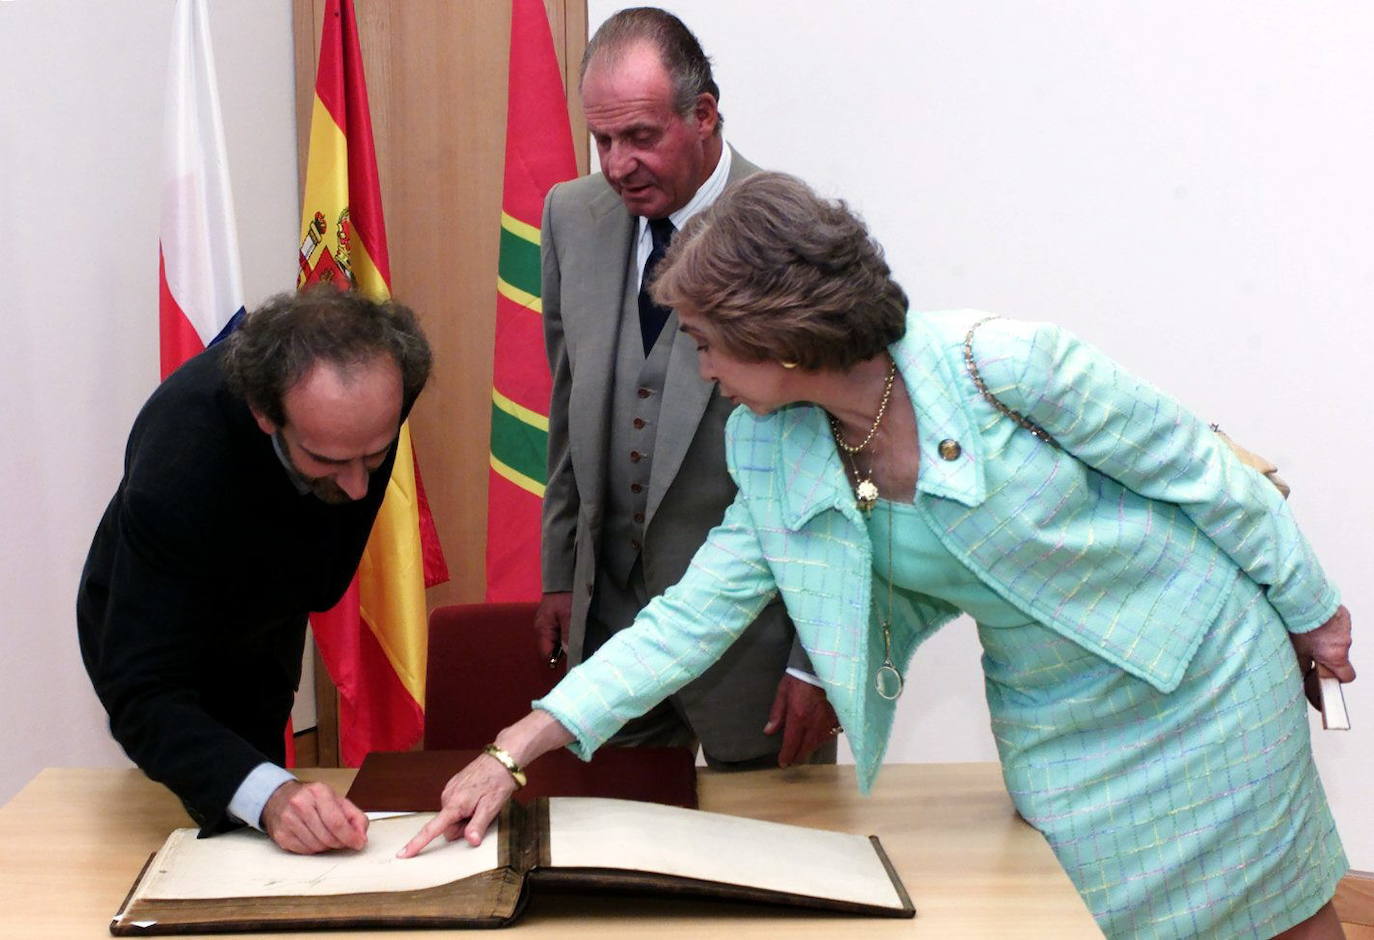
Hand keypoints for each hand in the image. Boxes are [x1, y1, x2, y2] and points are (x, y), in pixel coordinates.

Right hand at [261, 780, 367, 853]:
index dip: (350, 836)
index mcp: (318, 792)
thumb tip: (362, 836)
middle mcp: (301, 804)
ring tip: (326, 835)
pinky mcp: (281, 835)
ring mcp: (288, 820)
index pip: (337, 822)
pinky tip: (313, 838)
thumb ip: (355, 816)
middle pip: (327, 837)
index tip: (358, 843)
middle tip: (342, 839)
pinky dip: (313, 849)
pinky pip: (304, 851)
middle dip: (339, 842)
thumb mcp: (337, 800)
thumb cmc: (312, 799)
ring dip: (326, 846)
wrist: (280, 798)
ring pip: (316, 846)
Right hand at [397, 710, 573, 857]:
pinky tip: (478, 797)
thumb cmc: (498, 781)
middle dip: (463, 827)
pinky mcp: (454, 786)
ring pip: (452, 817)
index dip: (417, 843)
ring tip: (482, 803)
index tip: (403, 854)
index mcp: (454, 804)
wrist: (501, 758)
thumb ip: (478, 825)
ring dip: (465, 817)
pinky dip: (465, 807)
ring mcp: (450, 790)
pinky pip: (455, 806)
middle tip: (482, 814)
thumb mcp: (492, 807)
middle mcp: (447, 796)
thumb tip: (470, 841)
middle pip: (448, 827)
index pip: (432, 829)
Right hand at [534, 591, 572, 661]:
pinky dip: (564, 635)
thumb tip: (568, 653)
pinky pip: (557, 633)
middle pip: (550, 648)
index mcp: (543, 629)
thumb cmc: (565, 597)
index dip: (556, 660)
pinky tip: (573, 631)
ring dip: (564, 643)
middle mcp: (542, 628)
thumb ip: (568, 635)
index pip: (546, 653)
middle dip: (562, 651)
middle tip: (576, 650)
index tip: (570, 660)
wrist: (563, 579)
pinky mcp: (552, 619)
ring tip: (576, 640)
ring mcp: (546, 623)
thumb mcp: (569, 616)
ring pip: (554, 641)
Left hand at [763, 674, 839, 766]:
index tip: (783, 763)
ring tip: (803, 750)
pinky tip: (818, 737)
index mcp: (798, 717)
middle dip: (797, 757)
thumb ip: (777, 712)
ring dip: (810, 749)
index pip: (791, 745)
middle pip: (806, 749)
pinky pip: (830, 735)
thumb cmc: (801, 676)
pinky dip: (822, 739)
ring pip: (818, 744)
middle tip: (792, 760)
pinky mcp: (840, 718)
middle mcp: (814, 724)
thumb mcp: (784, 690)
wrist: (826, 665)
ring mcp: (828, 723)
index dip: (786, 757)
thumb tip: (768, 731)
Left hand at [1290, 605, 1354, 708]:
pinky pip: (1334, 624)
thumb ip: (1302, 666)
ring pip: (1335, 639)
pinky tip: (1310, 621)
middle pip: (1338, 656)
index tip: (1325, 678)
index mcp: (1336, 655)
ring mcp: (1345, 627)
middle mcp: (1344, 642)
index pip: (1347, 676)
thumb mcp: (1296, 650)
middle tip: (1308, 651)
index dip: (1335, 678)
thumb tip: (1300, 677)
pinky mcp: (1341, 614)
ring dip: (1324, 639)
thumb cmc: (1299, 622)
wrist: (1304, 598)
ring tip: (1305, 632)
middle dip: (1325, 656)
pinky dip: (1325, 625)